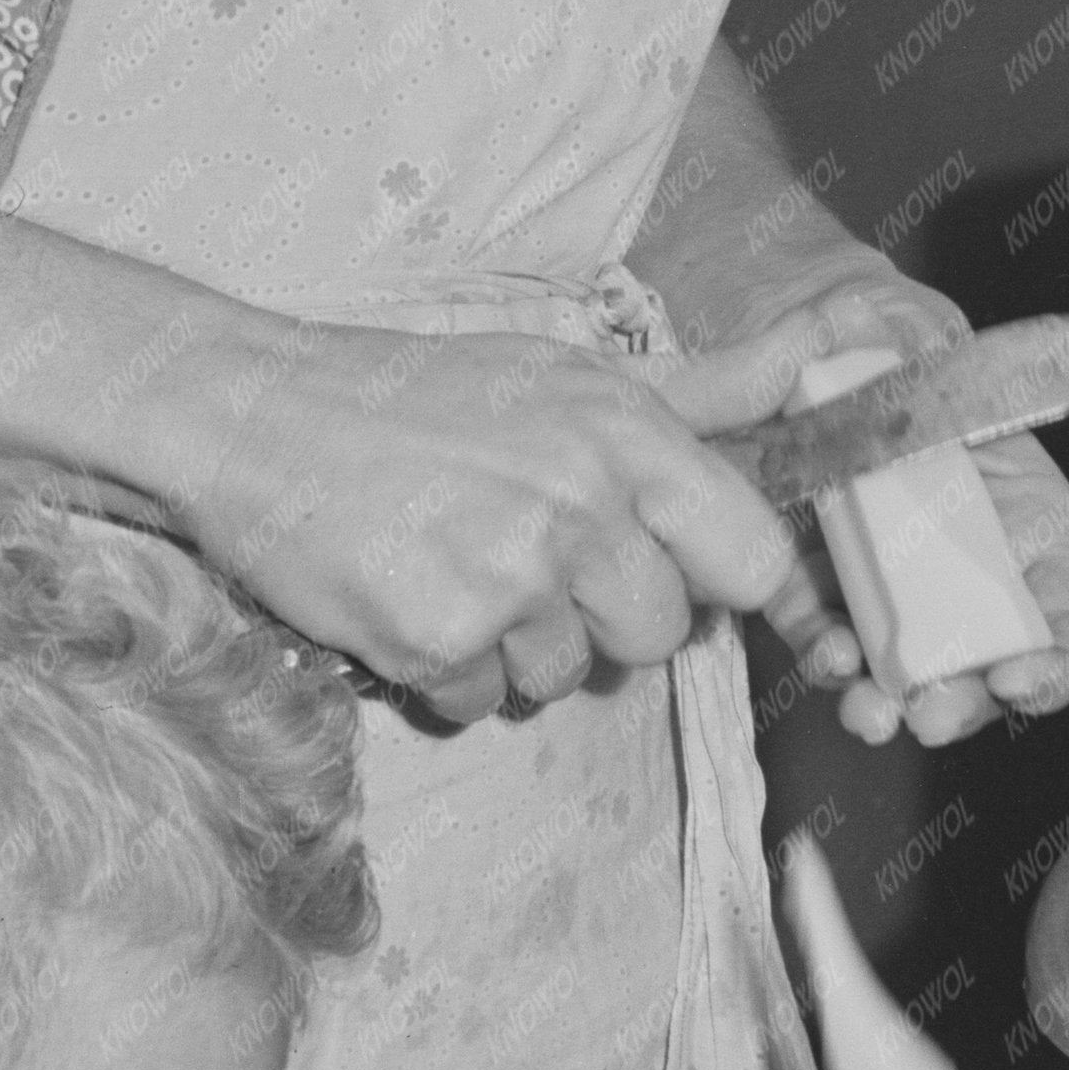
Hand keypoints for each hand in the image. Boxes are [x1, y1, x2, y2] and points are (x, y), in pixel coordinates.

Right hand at [168, 313, 814, 724]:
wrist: (254, 418)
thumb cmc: (419, 395)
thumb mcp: (569, 374)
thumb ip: (705, 393)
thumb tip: (814, 366)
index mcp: (625, 435)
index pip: (752, 560)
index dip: (717, 579)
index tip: (671, 568)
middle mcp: (577, 508)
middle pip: (659, 635)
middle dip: (603, 617)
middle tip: (528, 556)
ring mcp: (506, 582)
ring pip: (567, 677)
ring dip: (517, 646)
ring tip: (454, 564)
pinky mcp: (433, 642)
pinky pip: (480, 704)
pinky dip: (445, 672)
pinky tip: (407, 598)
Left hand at [745, 279, 1068, 751]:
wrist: (820, 355)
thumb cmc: (905, 351)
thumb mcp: (942, 347)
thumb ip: (942, 359)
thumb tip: (920, 347)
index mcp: (1030, 531)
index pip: (1068, 629)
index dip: (1056, 667)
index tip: (1018, 681)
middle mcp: (969, 579)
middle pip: (983, 675)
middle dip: (958, 705)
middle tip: (930, 711)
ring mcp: (897, 595)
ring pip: (902, 678)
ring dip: (885, 702)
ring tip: (866, 705)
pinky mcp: (825, 592)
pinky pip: (829, 637)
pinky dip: (826, 653)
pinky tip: (823, 647)